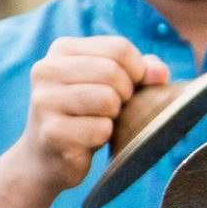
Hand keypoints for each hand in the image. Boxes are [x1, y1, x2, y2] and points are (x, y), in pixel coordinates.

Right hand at [9, 36, 170, 195]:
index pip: (118, 47)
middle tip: (112, 110)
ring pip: (107, 99)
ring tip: (98, 122)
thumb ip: (138, 71)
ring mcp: (45, 102)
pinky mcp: (52, 132)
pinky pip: (100, 129)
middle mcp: (47, 70)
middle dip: (125, 95)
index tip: (129, 89)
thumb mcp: (108, 84)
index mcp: (62, 50)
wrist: (45, 159)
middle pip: (112, 71)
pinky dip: (103, 137)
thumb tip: (161, 73)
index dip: (137, 71)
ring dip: (114, 116)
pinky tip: (87, 141)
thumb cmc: (83, 116)